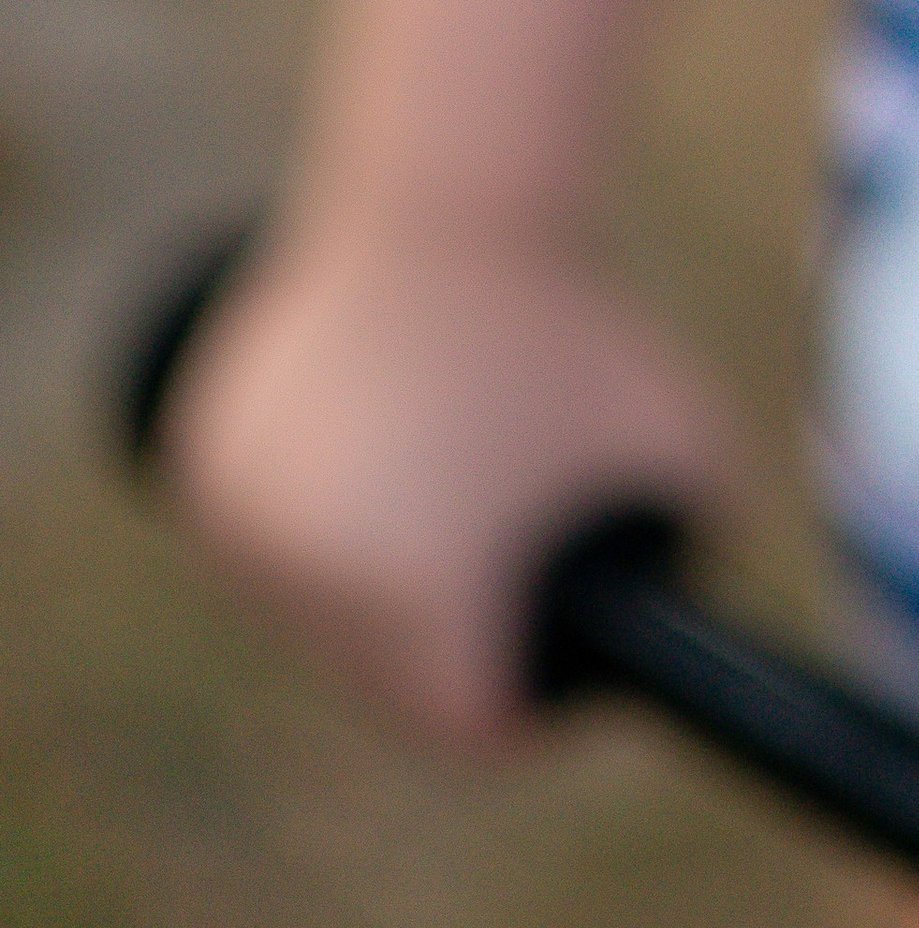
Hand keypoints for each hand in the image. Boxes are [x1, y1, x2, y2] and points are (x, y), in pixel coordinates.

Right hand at [164, 220, 738, 747]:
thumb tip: (697, 640)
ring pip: (321, 612)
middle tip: (494, 594)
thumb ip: (700, 557)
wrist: (450, 204)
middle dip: (442, 650)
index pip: (467, 723)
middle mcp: (322, 586)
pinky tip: (360, 476)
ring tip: (434, 513)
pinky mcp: (209, 467)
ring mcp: (252, 529)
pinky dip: (311, 526)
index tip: (544, 674)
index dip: (518, 711)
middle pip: (388, 679)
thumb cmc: (577, 331)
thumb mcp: (690, 451)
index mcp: (427, 605)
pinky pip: (268, 543)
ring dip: (370, 590)